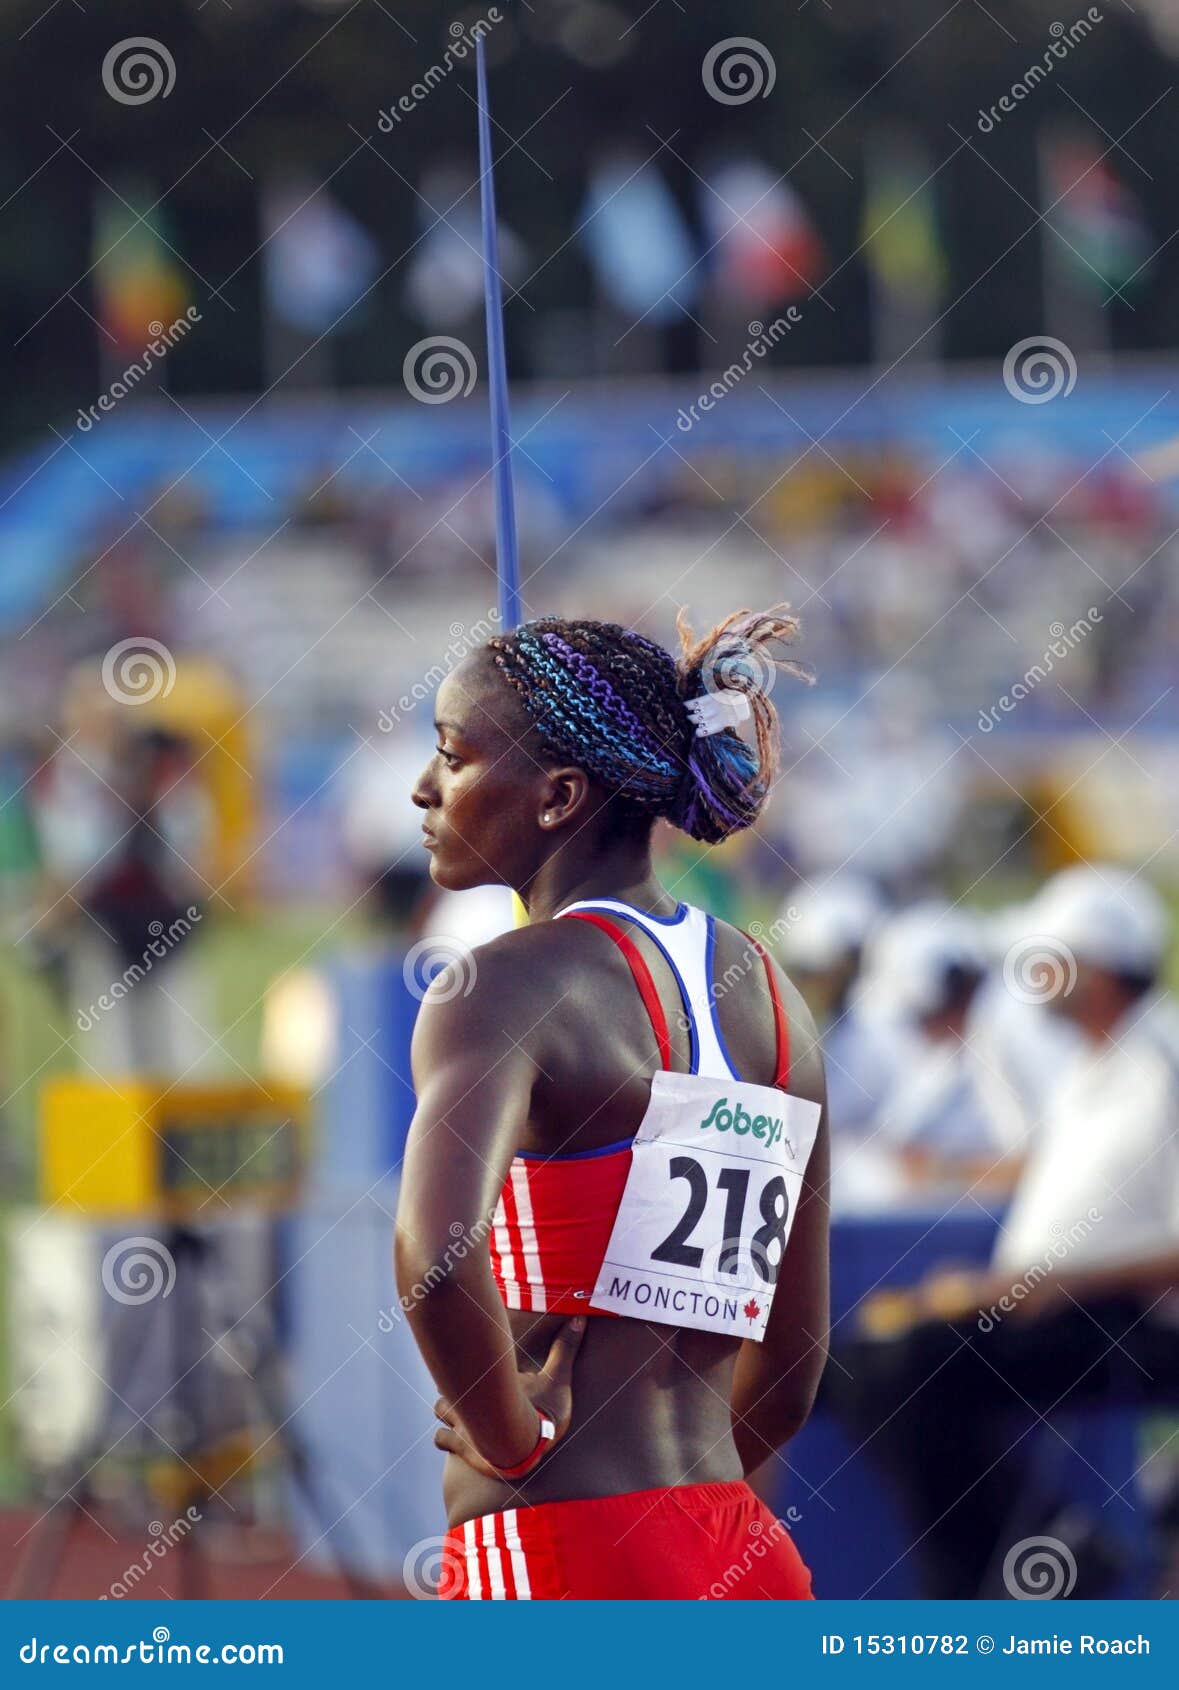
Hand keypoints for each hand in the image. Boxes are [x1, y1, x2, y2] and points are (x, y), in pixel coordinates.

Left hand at [433, 1315, 586, 1478]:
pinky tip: (450, 1438)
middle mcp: (473, 1398)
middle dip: (456, 1383)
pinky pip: (442, 1440)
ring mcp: (464, 1423)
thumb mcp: (557, 1379)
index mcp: (490, 1382)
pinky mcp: (461, 1447)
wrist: (524, 1449)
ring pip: (440, 1408)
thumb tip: (579, 1318)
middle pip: (450, 1381)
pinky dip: (445, 1438)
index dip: (469, 1360)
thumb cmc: (540, 1414)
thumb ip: (565, 1350)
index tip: (473, 1357)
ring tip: (455, 1409)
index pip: (470, 1359)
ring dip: (446, 1408)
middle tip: (463, 1383)